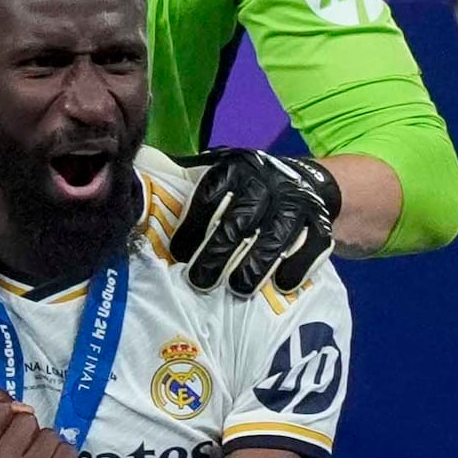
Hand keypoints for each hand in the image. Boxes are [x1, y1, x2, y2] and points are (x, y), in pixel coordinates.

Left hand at [167, 141, 337, 295]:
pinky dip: (297, 266)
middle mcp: (269, 180)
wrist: (311, 186)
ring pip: (275, 236)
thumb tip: (135, 184)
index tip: (177, 253)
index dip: (192, 225)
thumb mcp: (220, 175)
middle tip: (199, 280)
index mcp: (236, 168)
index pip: (209, 194)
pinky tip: (282, 285)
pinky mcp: (323, 221)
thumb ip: (184, 180)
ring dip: (255, 266)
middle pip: (240, 220)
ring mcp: (298, 200)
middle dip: (217, 253)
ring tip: (237, 288)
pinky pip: (313, 245)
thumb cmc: (248, 190)